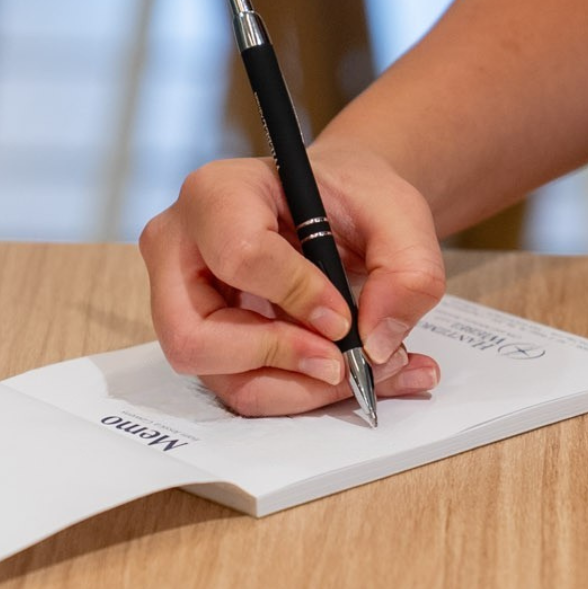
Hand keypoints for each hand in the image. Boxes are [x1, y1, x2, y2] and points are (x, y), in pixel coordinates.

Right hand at [139, 143, 445, 415]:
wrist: (339, 208)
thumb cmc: (353, 198)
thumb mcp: (400, 213)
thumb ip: (408, 272)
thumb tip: (377, 343)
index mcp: (217, 194)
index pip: (239, 256)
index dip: (297, 296)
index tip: (344, 316)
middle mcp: (179, 251)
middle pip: (197, 337)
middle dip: (281, 360)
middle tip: (344, 362)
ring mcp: (180, 303)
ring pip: (223, 378)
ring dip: (301, 389)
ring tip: (368, 370)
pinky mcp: (204, 343)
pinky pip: (244, 389)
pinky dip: (303, 394)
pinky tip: (355, 376)